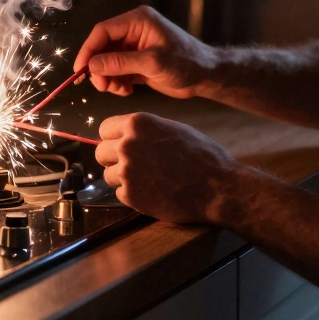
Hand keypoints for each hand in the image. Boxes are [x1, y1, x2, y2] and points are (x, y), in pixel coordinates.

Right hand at [74, 6, 216, 97]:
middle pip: (102, 47)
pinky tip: (126, 90)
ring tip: (118, 90)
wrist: (206, 76)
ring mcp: (135, 46)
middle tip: (102, 87)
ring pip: (107, 61)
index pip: (103, 31)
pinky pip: (117, 70)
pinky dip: (117, 82)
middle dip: (99, 68)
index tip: (80, 70)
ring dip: (108, 77)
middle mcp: (134, 30)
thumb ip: (121, 63)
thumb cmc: (186, 63)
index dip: (88, 50)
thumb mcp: (152, 63)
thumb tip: (92, 65)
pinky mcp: (137, 61)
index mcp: (138, 21)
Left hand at [95, 112, 244, 224]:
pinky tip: (153, 192)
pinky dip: (133, 195)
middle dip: (113, 159)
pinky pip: (120, 194)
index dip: (113, 138)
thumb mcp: (173, 129)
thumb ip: (146, 130)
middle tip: (132, 166)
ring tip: (148, 180)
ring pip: (108, 175)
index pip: (104, 129)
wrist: (217, 187)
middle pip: (100, 152)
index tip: (121, 146)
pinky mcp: (130, 195)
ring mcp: (127, 171)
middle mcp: (127, 145)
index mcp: (138, 123)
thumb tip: (125, 134)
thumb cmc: (202, 155)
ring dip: (123, 179)